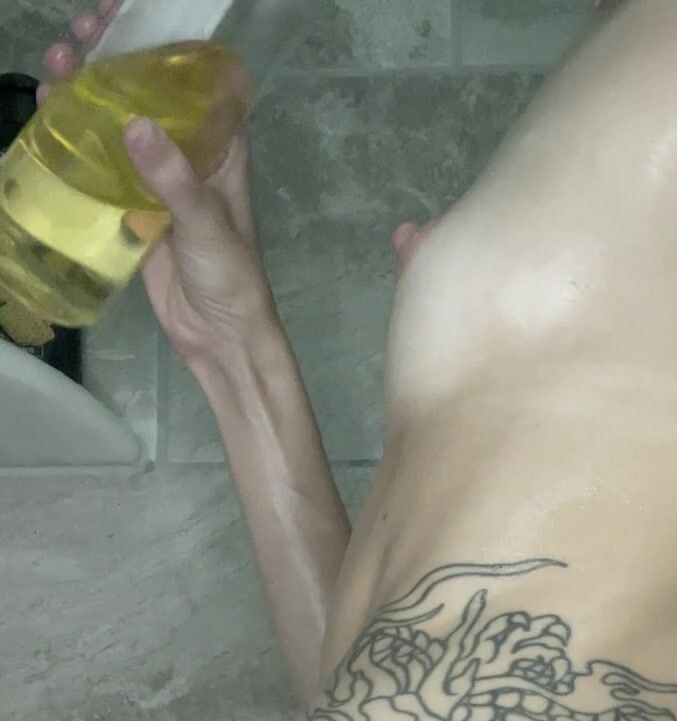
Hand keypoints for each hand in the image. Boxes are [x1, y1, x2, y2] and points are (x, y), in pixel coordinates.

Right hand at [40, 4, 277, 369]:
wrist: (219, 336)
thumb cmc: (230, 276)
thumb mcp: (205, 222)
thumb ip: (173, 178)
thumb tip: (133, 125)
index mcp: (220, 146)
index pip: (190, 78)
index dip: (157, 42)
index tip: (122, 14)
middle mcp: (189, 154)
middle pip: (146, 93)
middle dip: (111, 58)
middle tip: (78, 33)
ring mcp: (158, 179)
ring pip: (118, 122)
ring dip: (86, 92)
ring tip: (54, 65)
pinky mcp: (133, 207)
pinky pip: (101, 163)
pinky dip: (76, 137)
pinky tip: (49, 112)